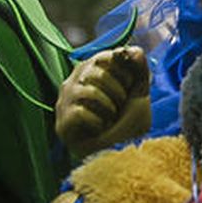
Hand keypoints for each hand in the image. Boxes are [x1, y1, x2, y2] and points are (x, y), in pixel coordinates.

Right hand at [54, 47, 150, 162]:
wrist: (120, 151)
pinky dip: (97, 121)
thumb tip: (134, 51)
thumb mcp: (139, 90)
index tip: (129, 84)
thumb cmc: (128, 120)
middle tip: (121, 103)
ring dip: (109, 106)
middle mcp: (74, 81)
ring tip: (112, 116)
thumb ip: (139, 67)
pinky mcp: (62, 123)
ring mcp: (65, 102)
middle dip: (117, 90)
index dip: (123, 69)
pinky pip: (80, 112)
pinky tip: (100, 127)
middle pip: (96, 72)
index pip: (105, 56)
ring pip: (88, 91)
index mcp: (91, 69)